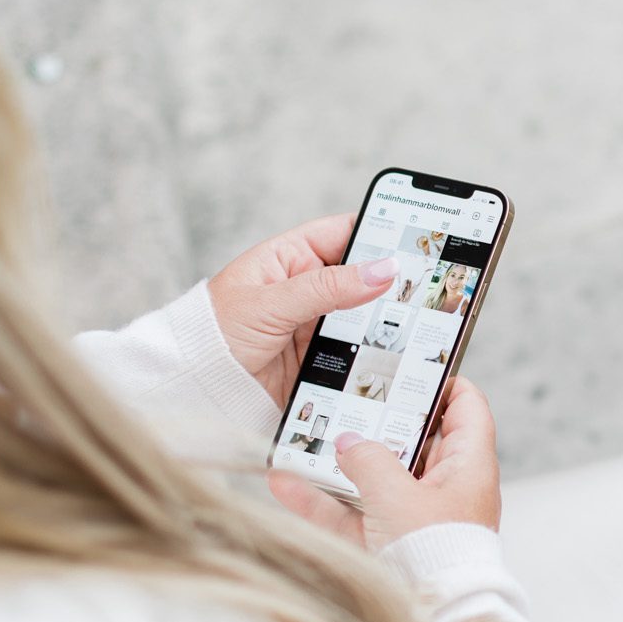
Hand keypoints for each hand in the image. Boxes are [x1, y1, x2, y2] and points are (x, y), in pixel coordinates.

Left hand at [206, 214, 399, 402]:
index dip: (379, 233)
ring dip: (384, 321)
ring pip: (363, 316)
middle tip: (426, 286)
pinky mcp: (319, 357)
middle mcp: (306, 287)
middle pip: (362, 277)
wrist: (196, 388)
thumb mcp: (272, 304)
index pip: (344, 233)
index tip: (415, 240)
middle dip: (390, 282)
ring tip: (417, 322)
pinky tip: (393, 354)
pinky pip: (355, 350)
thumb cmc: (214, 335)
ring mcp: (314, 323)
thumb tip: (382, 270)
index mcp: (290, 257)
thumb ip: (328, 287)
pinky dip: (373, 352)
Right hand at [267, 380, 501, 550]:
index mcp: (468, 467)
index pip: (466, 409)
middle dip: (375, 423)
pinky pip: (353, 516)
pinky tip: (284, 484)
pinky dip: (322, 502)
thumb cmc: (432, 553)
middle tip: (344, 398)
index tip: (412, 367)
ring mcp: (416, 517)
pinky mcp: (388, 545)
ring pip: (375, 480)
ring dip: (339, 464)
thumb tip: (348, 441)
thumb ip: (369, 461)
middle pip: (412, 441)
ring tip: (302, 440)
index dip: (444, 383)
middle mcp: (445, 489)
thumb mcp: (396, 495)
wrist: (433, 620)